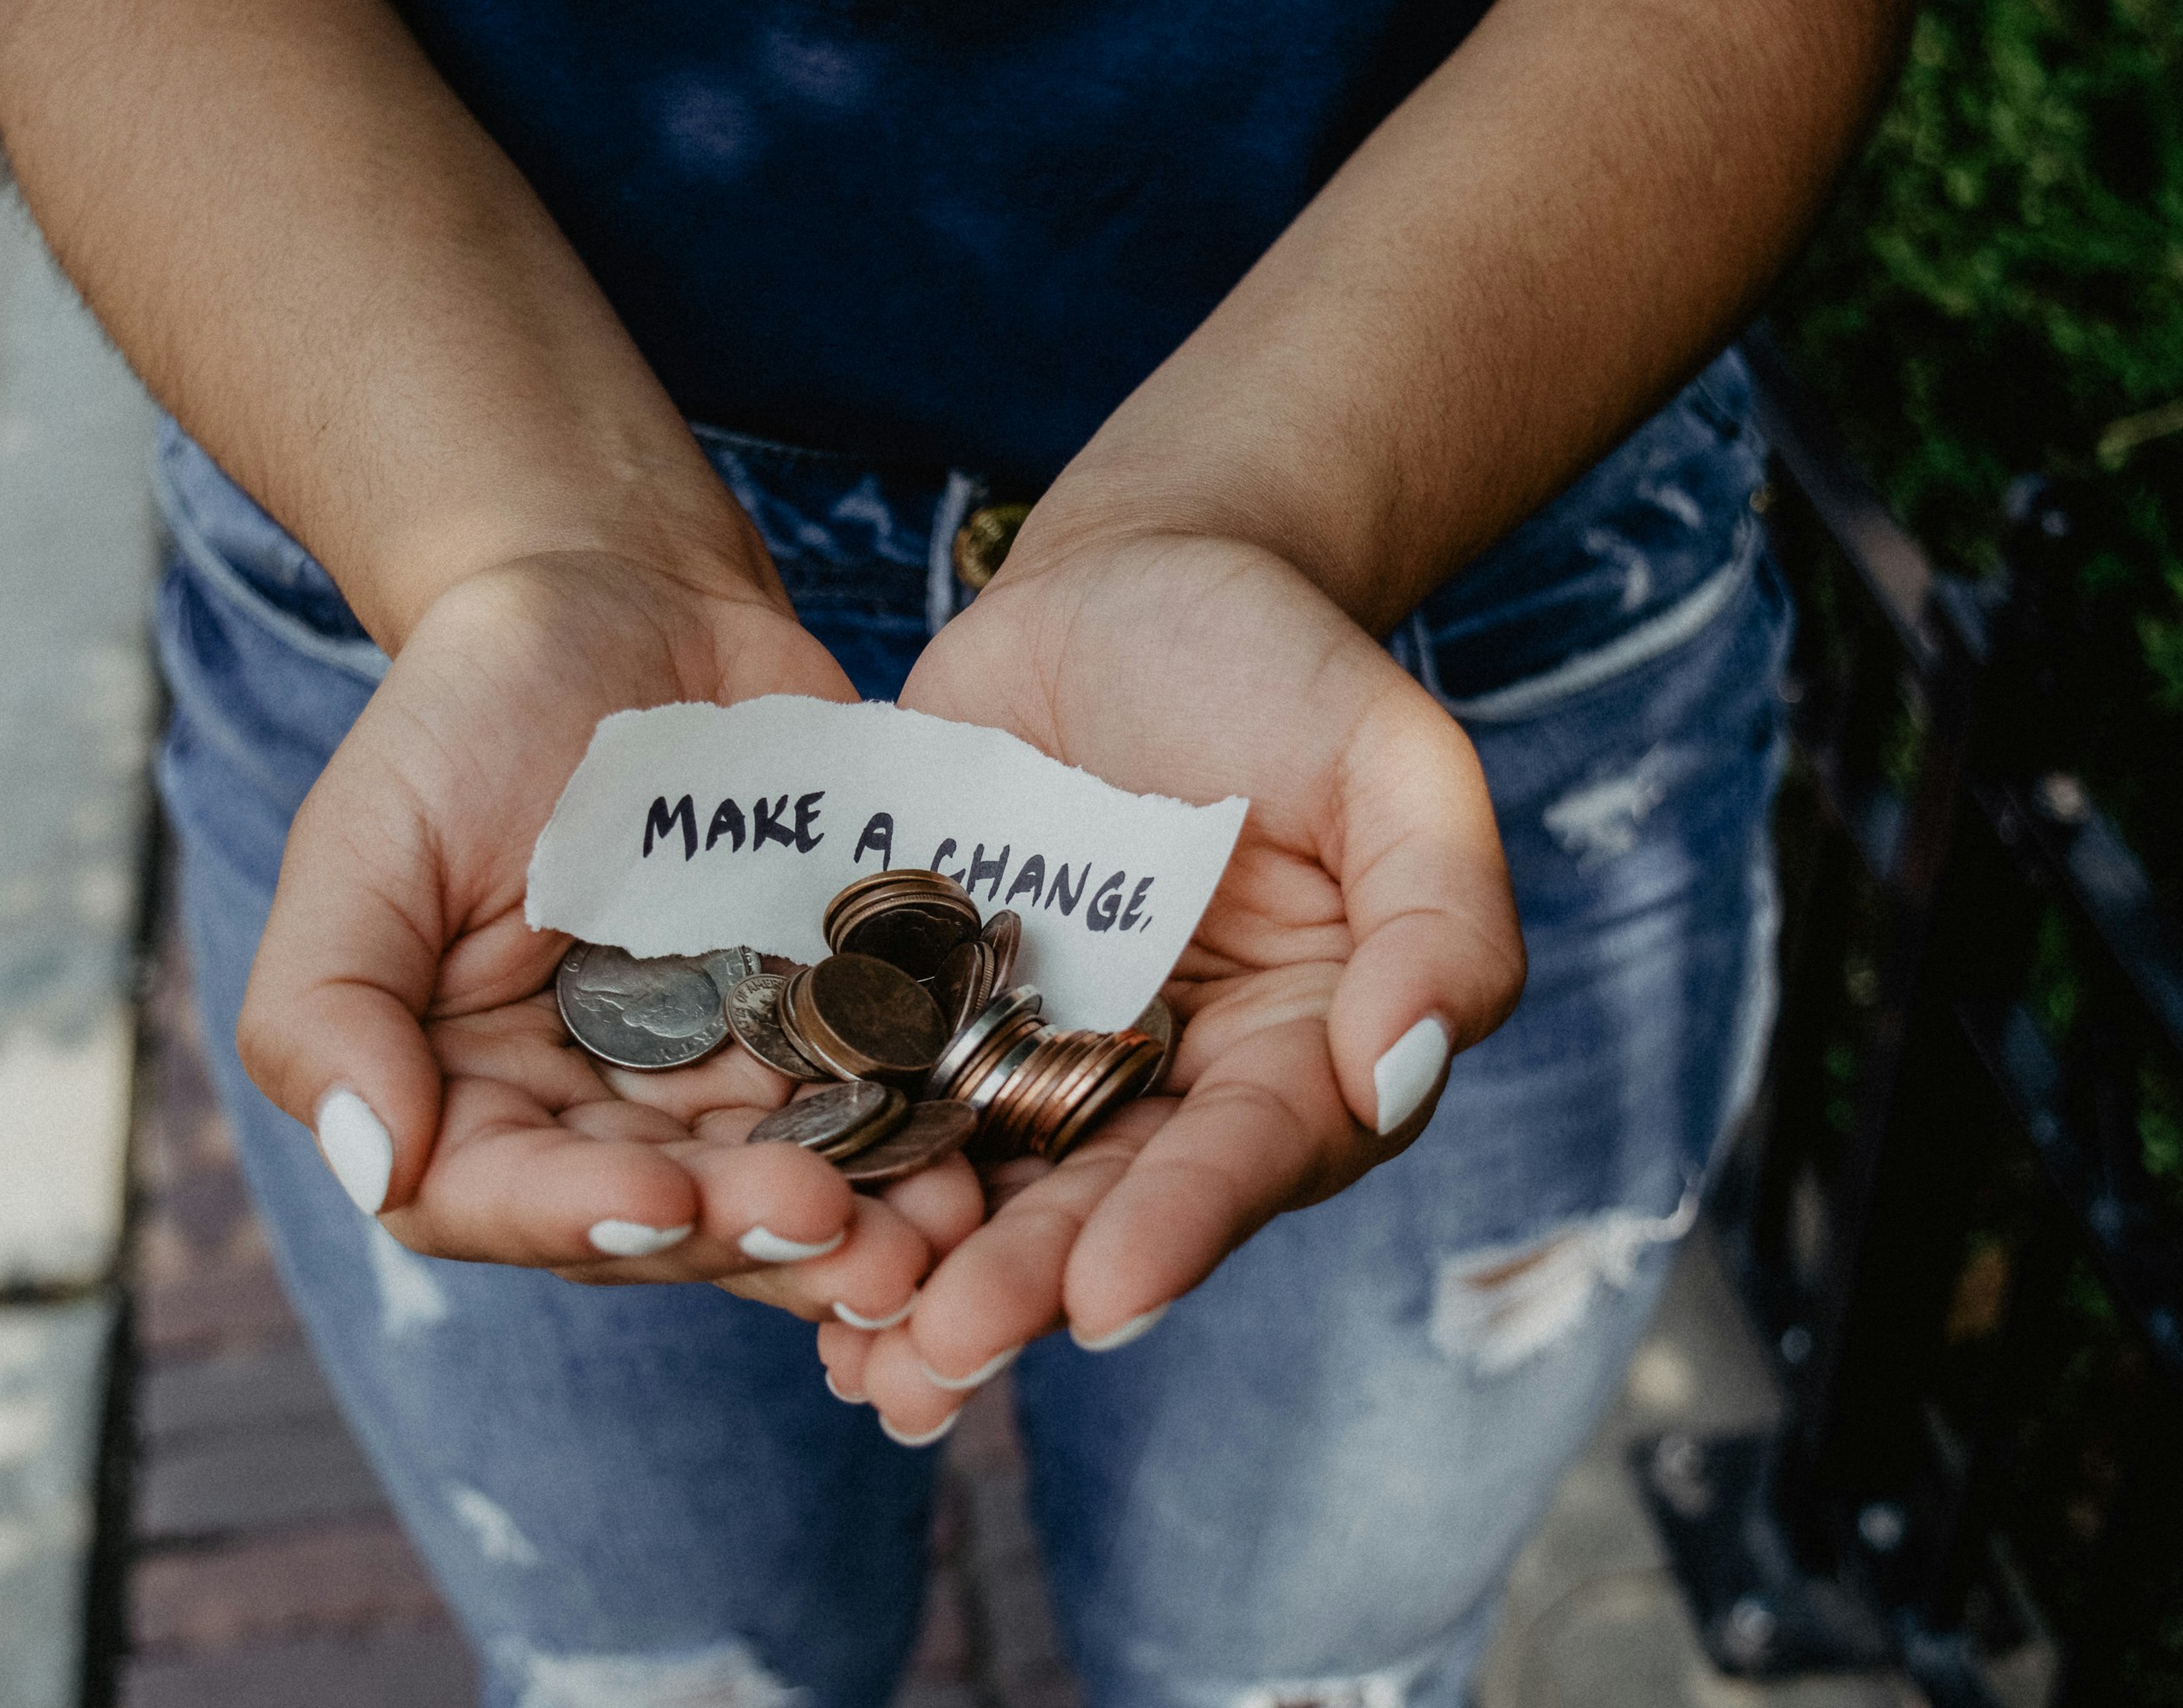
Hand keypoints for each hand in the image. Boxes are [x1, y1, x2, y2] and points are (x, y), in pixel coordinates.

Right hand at [237, 553, 981, 1321]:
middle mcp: (593, 1114)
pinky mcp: (826, 1026)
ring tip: (937, 1233)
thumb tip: (373, 1164)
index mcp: (465, 1093)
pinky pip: (877, 1104)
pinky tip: (981, 1158)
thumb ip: (327, 1006)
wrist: (626, 598)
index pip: (499, 1199)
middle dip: (753, 1236)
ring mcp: (719, 1078)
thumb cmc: (470, 711)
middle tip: (846, 1235)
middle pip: (665, 1220)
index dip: (580, 1219)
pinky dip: (924, 1139)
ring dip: (863, 1228)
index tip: (666, 1202)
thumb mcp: (366, 838)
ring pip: (783, 1188)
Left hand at [826, 533, 1524, 1436]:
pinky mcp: (928, 1008)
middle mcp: (1168, 1084)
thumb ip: (1438, 915)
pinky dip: (837, 1169)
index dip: (1181, 1227)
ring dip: (920, 1273)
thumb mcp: (1394, 761)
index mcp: (1297, 1051)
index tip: (1107, 1297)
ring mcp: (1039, 1053)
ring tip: (855, 1357)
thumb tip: (1403, 1070)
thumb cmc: (1282, 663)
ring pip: (984, 1184)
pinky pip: (881, 1100)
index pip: (1248, 1155)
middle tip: (940, 1354)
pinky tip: (771, 1239)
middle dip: (1023, 1285)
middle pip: (1101, 1203)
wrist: (1129, 580)